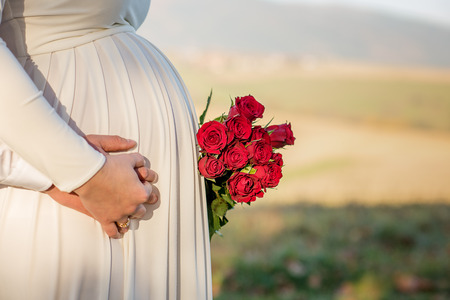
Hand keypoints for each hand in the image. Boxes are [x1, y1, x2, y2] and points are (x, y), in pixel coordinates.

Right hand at [44, 135, 158, 237]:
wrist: (87, 173)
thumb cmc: (108, 164)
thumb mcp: (127, 158)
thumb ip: (138, 159)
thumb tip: (142, 159)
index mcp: (141, 192)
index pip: (149, 192)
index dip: (144, 187)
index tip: (140, 185)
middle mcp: (132, 206)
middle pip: (141, 210)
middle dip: (139, 205)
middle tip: (135, 201)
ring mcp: (118, 214)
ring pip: (128, 221)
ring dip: (129, 217)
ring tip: (128, 215)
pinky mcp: (104, 219)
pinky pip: (112, 230)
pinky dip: (116, 232)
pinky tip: (118, 232)